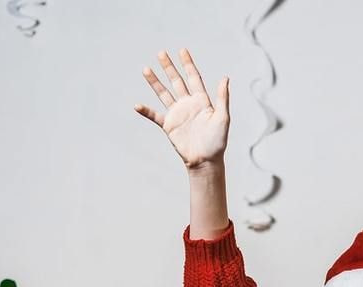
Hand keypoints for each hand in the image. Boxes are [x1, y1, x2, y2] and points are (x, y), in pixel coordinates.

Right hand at [135, 48, 229, 169]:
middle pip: (176, 81)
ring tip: (146, 69)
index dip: (188, 64)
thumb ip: (222, 98)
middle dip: (169, 67)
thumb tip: (225, 78)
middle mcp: (187, 104)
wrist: (206, 161)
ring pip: (163, 94)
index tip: (182, 50)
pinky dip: (146, 111)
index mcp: (201, 101)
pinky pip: (155, 116)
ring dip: (155, 82)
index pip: (193, 78)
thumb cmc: (217, 141)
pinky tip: (137, 105)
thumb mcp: (222, 118)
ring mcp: (177, 114)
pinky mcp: (169, 126)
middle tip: (161, 53)